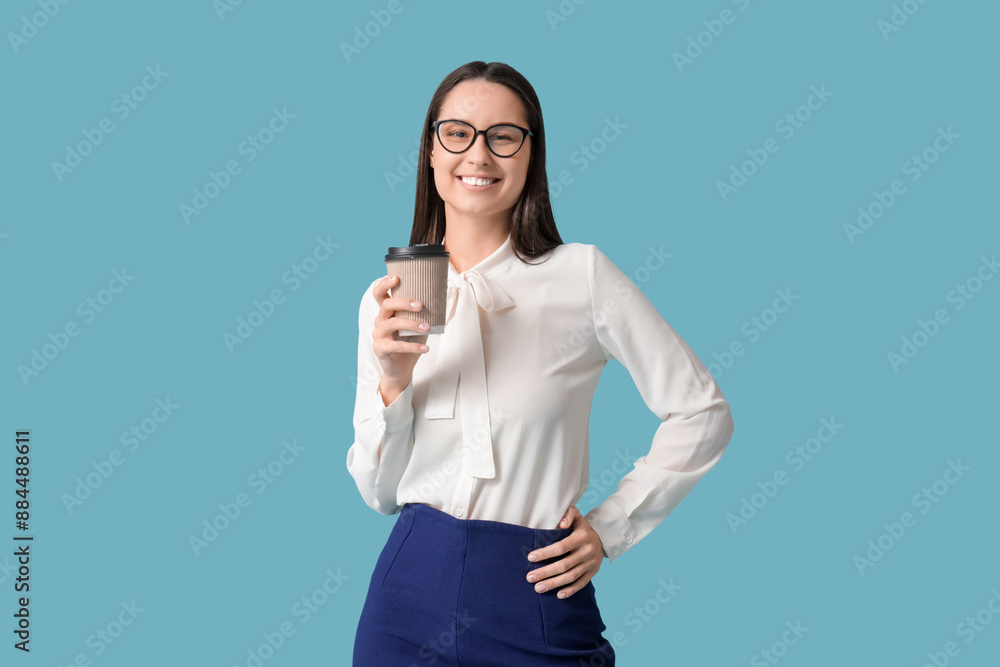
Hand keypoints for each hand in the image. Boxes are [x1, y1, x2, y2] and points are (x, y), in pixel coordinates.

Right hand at [371, 275, 429, 399]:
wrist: (401, 368)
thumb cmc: (409, 342)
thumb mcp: (416, 325)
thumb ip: (422, 313)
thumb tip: (442, 296)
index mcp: (386, 313)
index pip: (379, 294)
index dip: (385, 284)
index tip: (396, 277)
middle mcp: (379, 321)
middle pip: (386, 305)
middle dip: (404, 302)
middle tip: (421, 305)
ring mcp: (378, 335)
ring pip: (392, 324)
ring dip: (412, 324)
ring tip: (428, 328)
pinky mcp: (381, 349)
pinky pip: (397, 346)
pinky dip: (413, 347)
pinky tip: (425, 349)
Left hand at [525, 506, 603, 598]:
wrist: (604, 537)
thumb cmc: (582, 527)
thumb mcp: (577, 515)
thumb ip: (568, 514)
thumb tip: (561, 524)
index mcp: (581, 537)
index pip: (561, 547)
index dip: (546, 553)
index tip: (531, 557)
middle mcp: (587, 551)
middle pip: (564, 565)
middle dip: (546, 572)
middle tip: (530, 578)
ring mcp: (591, 563)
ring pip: (571, 576)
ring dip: (554, 584)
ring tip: (538, 588)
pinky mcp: (593, 572)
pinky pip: (582, 583)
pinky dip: (570, 590)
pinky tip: (558, 595)